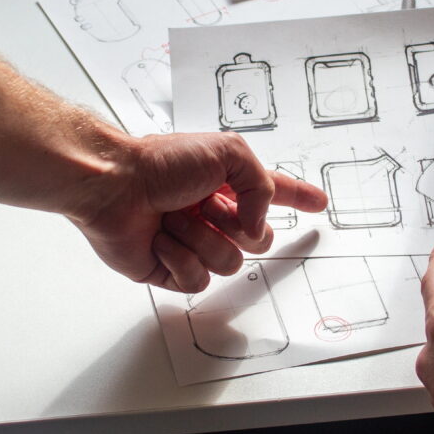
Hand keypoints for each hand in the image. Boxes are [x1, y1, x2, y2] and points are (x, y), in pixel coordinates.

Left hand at [70, 132, 326, 292]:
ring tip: (172, 218)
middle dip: (235, 224)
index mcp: (228, 183)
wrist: (114, 186)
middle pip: (259, 239)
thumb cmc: (162, 163)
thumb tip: (258, 225)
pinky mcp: (170, 270)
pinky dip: (179, 259)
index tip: (318, 203)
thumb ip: (263, 186)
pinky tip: (159, 240)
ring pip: (229, 263)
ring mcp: (193, 243)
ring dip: (201, 239)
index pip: (274, 192)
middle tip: (204, 206)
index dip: (298, 197)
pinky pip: (198, 281)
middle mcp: (213, 214)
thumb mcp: (229, 152)